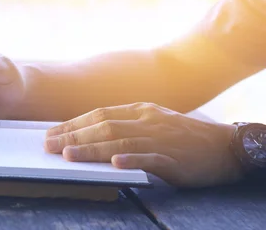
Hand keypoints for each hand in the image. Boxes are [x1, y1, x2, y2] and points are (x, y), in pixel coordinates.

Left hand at [43, 102, 243, 186]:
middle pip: (103, 126)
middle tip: (49, 146)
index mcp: (139, 110)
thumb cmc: (181, 137)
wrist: (223, 146)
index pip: (99, 114)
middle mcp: (146, 120)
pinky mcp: (174, 158)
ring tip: (68, 155)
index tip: (52, 133)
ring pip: (120, 141)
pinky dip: (131, 160)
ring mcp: (160, 138)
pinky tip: (114, 163)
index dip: (73, 124)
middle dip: (73, 136)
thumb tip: (90, 135)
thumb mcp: (151, 123)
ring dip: (91, 148)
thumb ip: (124, 126)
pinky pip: (150, 158)